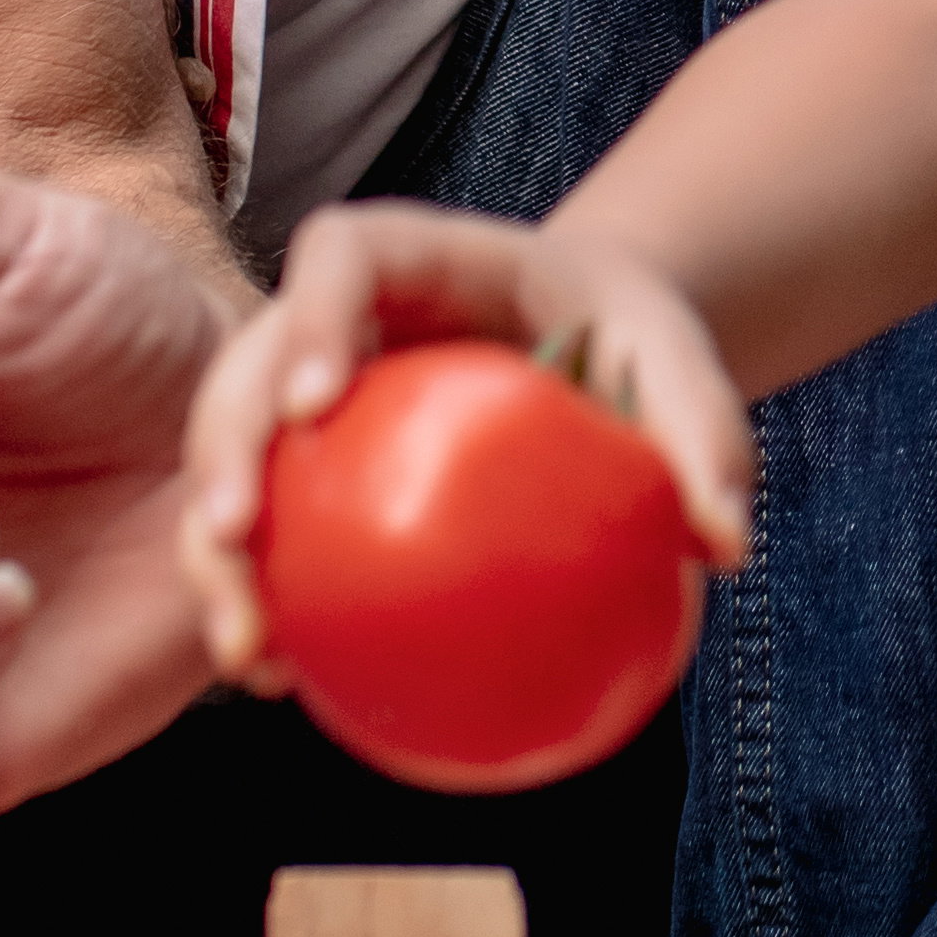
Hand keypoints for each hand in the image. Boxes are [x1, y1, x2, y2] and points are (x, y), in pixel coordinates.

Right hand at [182, 204, 762, 686]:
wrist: (589, 340)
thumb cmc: (630, 334)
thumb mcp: (678, 358)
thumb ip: (704, 435)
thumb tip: (726, 546)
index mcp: (416, 255)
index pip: (341, 254)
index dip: (312, 316)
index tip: (317, 404)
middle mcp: (337, 315)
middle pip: (248, 358)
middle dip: (223, 444)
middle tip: (235, 534)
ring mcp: (307, 388)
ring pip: (226, 451)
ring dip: (210, 548)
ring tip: (246, 650)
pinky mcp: (306, 464)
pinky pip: (264, 524)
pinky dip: (257, 594)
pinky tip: (278, 682)